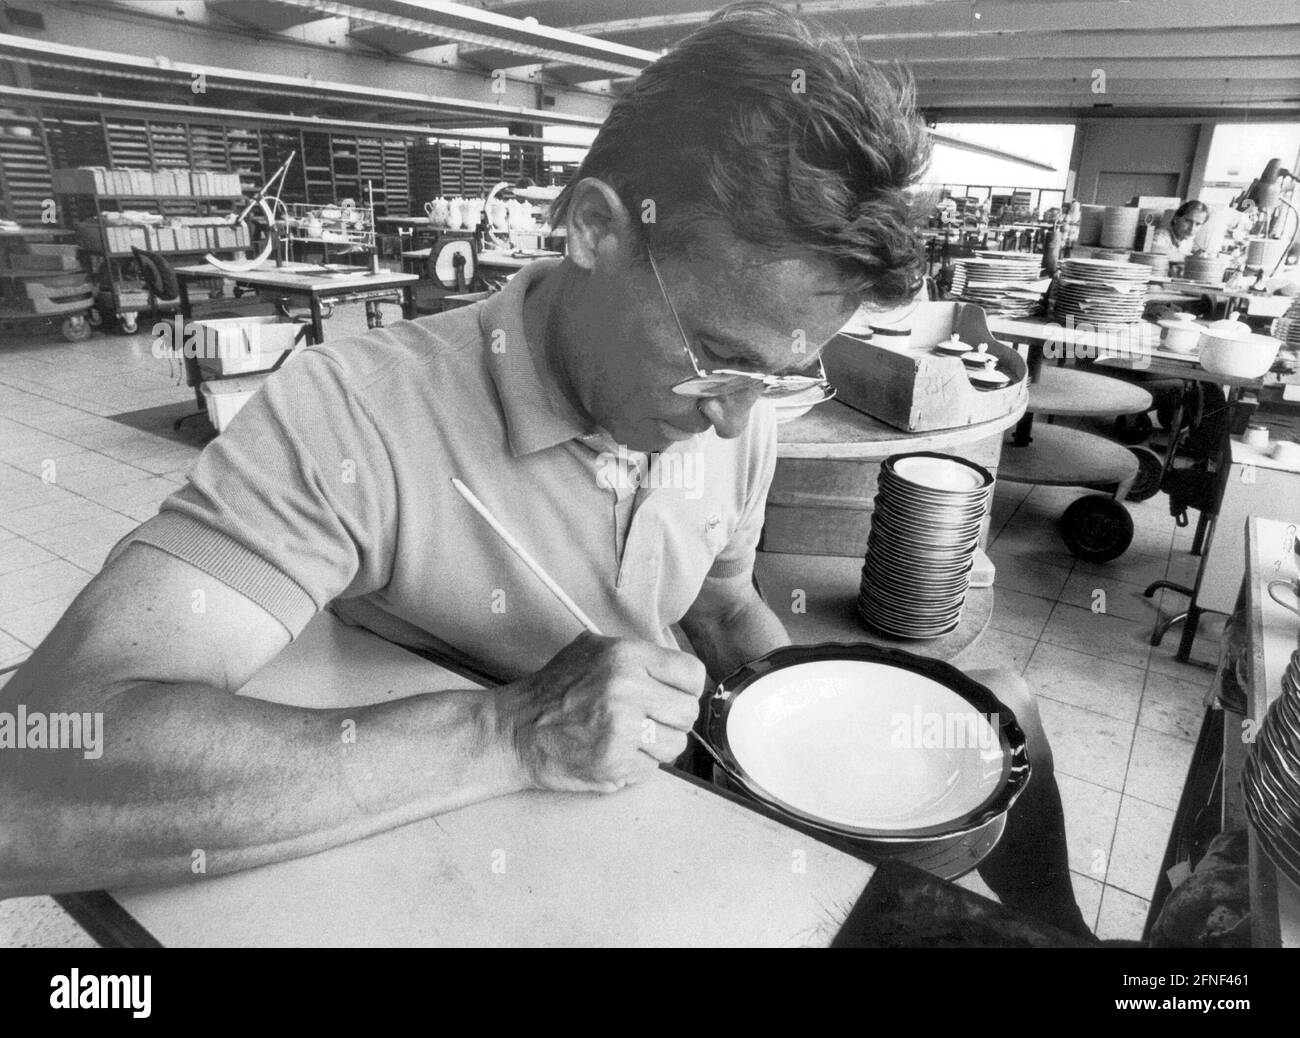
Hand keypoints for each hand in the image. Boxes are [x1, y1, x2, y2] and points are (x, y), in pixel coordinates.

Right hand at [497, 632, 705, 793]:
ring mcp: (621, 729)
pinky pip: (653, 768)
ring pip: (676, 744)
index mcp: (626, 656)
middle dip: (673, 718)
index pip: (692, 674)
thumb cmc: (553, 690)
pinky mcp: (615, 762)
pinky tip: (615, 751)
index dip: (687, 687)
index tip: (676, 694)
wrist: (516, 730)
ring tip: (631, 737)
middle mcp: (627, 689)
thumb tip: (677, 670)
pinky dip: (638, 764)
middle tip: (651, 719)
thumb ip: (637, 656)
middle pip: (688, 712)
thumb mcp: (593, 650)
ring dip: (658, 745)